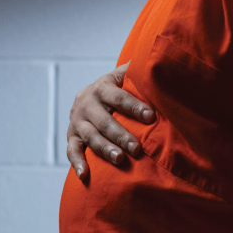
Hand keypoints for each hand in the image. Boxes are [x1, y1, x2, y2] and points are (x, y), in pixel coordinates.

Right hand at [67, 62, 154, 179]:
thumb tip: (160, 57)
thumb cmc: (117, 89)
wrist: (90, 97)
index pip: (119, 97)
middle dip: (121, 135)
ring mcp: (77, 121)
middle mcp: (87, 103)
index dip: (134, 106)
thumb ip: (137, 70)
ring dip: (104, 149)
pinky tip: (84, 175)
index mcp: (102, 87)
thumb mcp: (124, 76)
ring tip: (119, 159)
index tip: (151, 117)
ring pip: (90, 137)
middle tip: (137, 148)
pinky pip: (72, 151)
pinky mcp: (72, 137)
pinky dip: (77, 163)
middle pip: (104, 121)